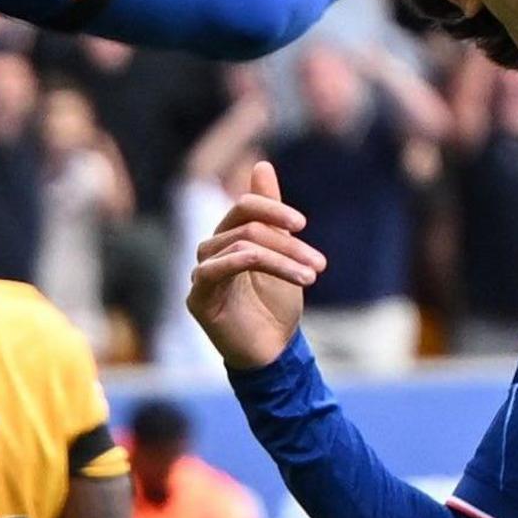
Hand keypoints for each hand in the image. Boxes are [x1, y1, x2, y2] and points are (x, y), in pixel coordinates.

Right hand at [186, 160, 318, 370]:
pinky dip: (257, 266)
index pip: (245, 207)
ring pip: (242, 246)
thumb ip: (271, 213)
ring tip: (312, 275)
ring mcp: (201, 275)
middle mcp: (210, 252)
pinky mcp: (198, 298)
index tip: (303, 225)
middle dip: (288, 243)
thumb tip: (261, 164)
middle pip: (247, 227)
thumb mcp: (282, 252)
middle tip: (319, 263)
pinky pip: (220, 269)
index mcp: (228, 238)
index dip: (274, 209)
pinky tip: (292, 280)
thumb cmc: (275, 305)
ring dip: (284, 259)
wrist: (271, 352)